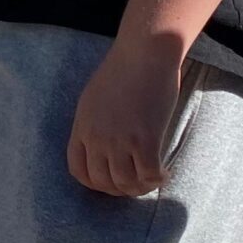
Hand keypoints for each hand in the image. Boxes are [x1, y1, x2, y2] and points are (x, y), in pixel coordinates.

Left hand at [66, 33, 187, 196]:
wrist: (145, 53)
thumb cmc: (124, 69)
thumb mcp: (94, 98)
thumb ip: (95, 124)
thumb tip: (103, 146)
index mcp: (82, 127)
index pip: (78, 171)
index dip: (95, 183)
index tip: (112, 181)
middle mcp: (97, 137)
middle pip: (103, 182)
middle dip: (120, 189)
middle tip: (137, 182)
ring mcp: (120, 140)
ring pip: (126, 184)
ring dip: (140, 188)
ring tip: (151, 179)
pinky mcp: (145, 140)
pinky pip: (149, 175)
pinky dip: (157, 180)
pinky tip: (164, 173)